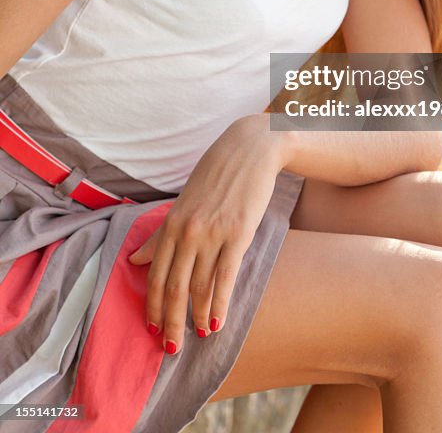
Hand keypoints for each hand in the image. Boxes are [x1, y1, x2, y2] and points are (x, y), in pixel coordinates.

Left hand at [128, 114, 281, 353]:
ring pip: (201, 287)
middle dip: (170, 322)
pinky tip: (218, 322)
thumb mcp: (184, 201)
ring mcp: (214, 233)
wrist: (251, 149)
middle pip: (174, 287)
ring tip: (197, 336)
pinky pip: (226, 278)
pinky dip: (221, 304)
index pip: (155, 274)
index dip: (151, 305)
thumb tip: (134, 260)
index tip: (151, 328)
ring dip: (198, 317)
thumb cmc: (216, 174)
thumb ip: (161, 234)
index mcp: (172, 223)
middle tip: (169, 348)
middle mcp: (189, 231)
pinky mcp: (239, 234)